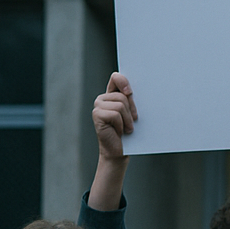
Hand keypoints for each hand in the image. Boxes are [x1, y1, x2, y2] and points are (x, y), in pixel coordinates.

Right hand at [88, 72, 135, 210]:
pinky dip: (121, 124)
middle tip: (132, 121)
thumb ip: (131, 101)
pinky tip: (119, 131)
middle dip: (132, 110)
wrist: (120, 151)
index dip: (123, 81)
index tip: (131, 91)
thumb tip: (133, 91)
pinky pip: (115, 114)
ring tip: (126, 128)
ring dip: (128, 119)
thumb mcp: (132, 114)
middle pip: (123, 96)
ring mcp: (98, 106)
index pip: (116, 77)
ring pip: (120, 105)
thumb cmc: (128, 133)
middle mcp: (103, 99)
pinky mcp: (96, 115)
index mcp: (112, 95)